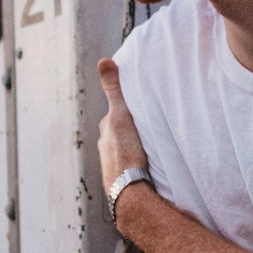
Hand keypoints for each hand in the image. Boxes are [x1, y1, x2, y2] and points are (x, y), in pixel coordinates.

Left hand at [97, 58, 148, 193]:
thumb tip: (104, 61)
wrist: (129, 192)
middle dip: (130, 130)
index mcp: (105, 131)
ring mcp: (112, 164)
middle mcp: (105, 147)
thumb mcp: (121, 115)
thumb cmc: (126, 153)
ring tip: (149, 147)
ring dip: (134, 148)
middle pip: (119, 133)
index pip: (115, 114)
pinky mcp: (121, 179)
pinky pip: (130, 165)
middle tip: (148, 128)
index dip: (126, 109)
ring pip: (124, 150)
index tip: (139, 107)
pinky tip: (146, 165)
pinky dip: (136, 162)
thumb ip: (114, 90)